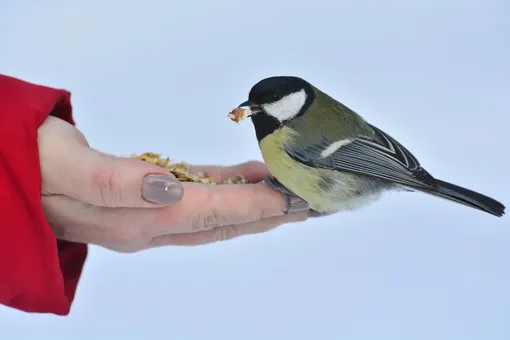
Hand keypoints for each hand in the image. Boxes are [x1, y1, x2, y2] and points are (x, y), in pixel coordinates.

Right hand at [38, 116, 309, 251]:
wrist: (9, 173)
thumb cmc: (32, 166)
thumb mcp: (64, 169)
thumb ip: (114, 184)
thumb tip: (165, 190)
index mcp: (134, 219)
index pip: (211, 214)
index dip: (255, 206)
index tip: (293, 199)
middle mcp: (148, 224)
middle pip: (223, 222)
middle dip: (269, 214)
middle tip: (308, 204)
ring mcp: (149, 215)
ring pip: (215, 213)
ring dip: (255, 205)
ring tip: (291, 195)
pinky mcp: (146, 200)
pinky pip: (197, 196)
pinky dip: (227, 188)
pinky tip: (248, 176)